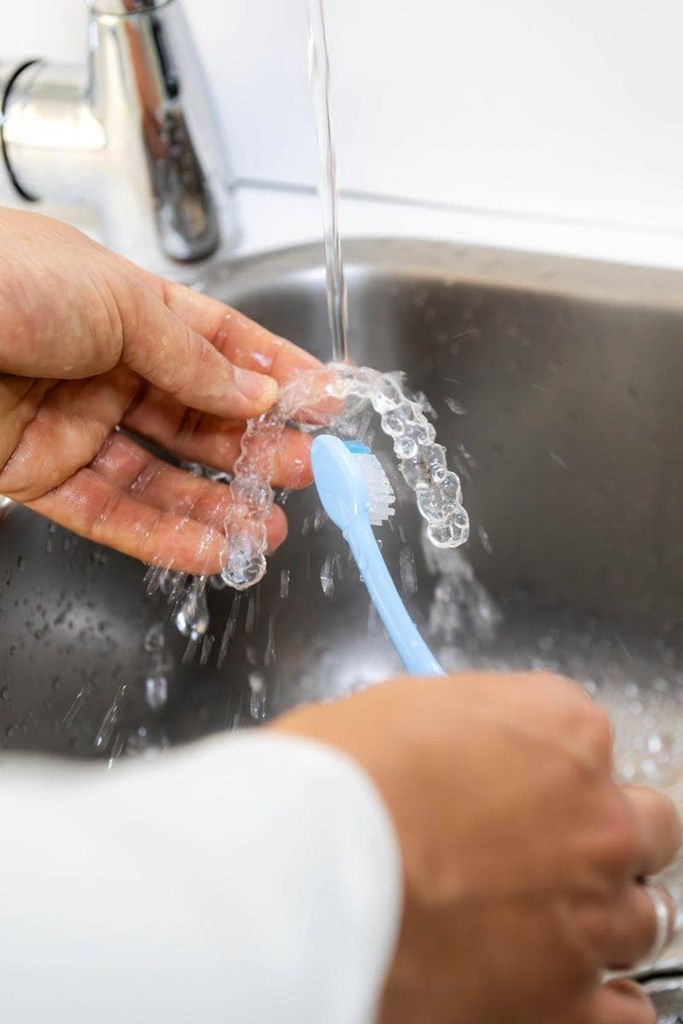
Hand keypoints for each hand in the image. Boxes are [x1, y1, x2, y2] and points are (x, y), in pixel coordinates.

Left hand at [0, 207, 319, 572]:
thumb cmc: (1, 282)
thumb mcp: (119, 301)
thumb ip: (193, 358)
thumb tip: (255, 394)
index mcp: (125, 306)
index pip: (218, 345)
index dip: (274, 374)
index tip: (325, 402)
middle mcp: (102, 366)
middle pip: (196, 416)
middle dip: (255, 445)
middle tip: (307, 470)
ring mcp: (71, 424)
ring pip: (160, 474)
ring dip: (218, 502)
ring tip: (271, 526)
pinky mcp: (37, 476)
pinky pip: (112, 513)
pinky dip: (164, 536)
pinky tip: (214, 548)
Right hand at [273, 672, 680, 1023]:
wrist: (306, 869)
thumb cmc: (338, 780)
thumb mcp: (402, 708)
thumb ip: (464, 728)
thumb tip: (458, 747)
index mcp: (561, 726)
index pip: (590, 742)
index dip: (547, 770)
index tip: (521, 789)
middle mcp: (595, 815)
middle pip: (641, 826)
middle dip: (597, 838)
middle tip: (543, 854)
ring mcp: (590, 909)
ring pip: (641, 915)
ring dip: (599, 916)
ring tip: (538, 924)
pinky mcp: (566, 1000)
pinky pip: (627, 1012)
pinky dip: (603, 1001)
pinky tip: (564, 989)